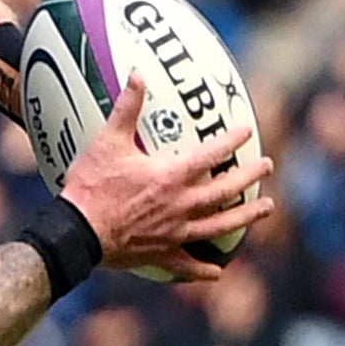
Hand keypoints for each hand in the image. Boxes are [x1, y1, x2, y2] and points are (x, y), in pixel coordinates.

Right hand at [58, 75, 275, 283]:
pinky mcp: (161, 255)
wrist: (77, 232)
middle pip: (224, 191)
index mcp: (170, 177)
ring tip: (266, 208)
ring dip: (245, 217)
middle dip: (249, 177)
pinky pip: (187, 264)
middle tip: (267, 166)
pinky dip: (204, 269)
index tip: (247, 130)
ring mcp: (173, 233)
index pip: (210, 155)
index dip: (230, 141)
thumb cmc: (91, 186)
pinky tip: (218, 271)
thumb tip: (136, 74)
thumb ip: (126, 108)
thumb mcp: (107, 142)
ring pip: (219, 226)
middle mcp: (180, 206)